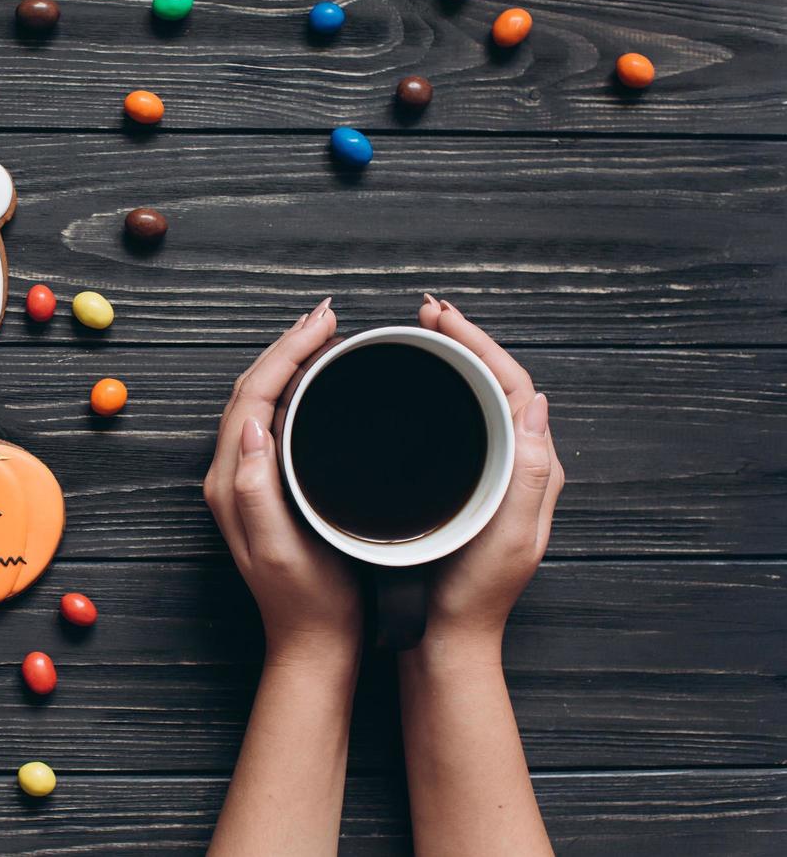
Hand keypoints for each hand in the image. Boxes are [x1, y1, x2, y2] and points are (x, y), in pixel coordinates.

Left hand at [203, 297, 361, 664]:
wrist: (312, 644)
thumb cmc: (306, 601)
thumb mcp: (280, 548)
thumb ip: (258, 489)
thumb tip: (254, 425)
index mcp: (232, 481)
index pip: (253, 395)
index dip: (287, 351)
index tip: (324, 323)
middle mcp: (230, 475)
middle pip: (251, 389)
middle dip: (287, 345)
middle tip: (328, 316)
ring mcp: (246, 482)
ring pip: (260, 402)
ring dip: (288, 363)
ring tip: (323, 336)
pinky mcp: (265, 490)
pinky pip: (273, 423)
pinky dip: (294, 391)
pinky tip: (320, 385)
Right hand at [415, 296, 564, 652]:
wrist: (448, 636)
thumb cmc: (475, 593)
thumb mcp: (510, 535)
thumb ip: (528, 472)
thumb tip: (536, 402)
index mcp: (532, 468)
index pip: (512, 384)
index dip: (478, 342)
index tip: (441, 316)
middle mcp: (516, 463)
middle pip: (495, 381)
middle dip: (463, 339)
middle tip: (427, 311)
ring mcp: (488, 472)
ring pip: (475, 398)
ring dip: (450, 360)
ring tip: (420, 333)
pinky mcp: (463, 484)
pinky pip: (456, 422)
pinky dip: (436, 392)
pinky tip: (410, 387)